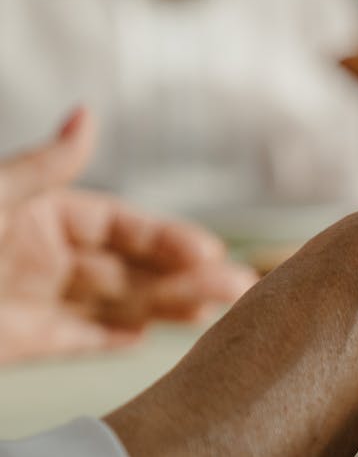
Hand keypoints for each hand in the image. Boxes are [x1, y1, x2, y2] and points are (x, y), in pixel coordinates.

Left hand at [0, 109, 256, 363]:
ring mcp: (35, 299)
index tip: (210, 251)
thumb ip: (43, 167)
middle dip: (184, 276)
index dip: (168, 238)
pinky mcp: (21, 341)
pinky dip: (111, 337)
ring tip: (216, 312)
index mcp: (42, 213)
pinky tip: (148, 336)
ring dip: (166, 306)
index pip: (122, 225)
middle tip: (237, 288)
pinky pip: (77, 338)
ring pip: (115, 303)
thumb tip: (88, 115)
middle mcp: (45, 254)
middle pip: (129, 267)